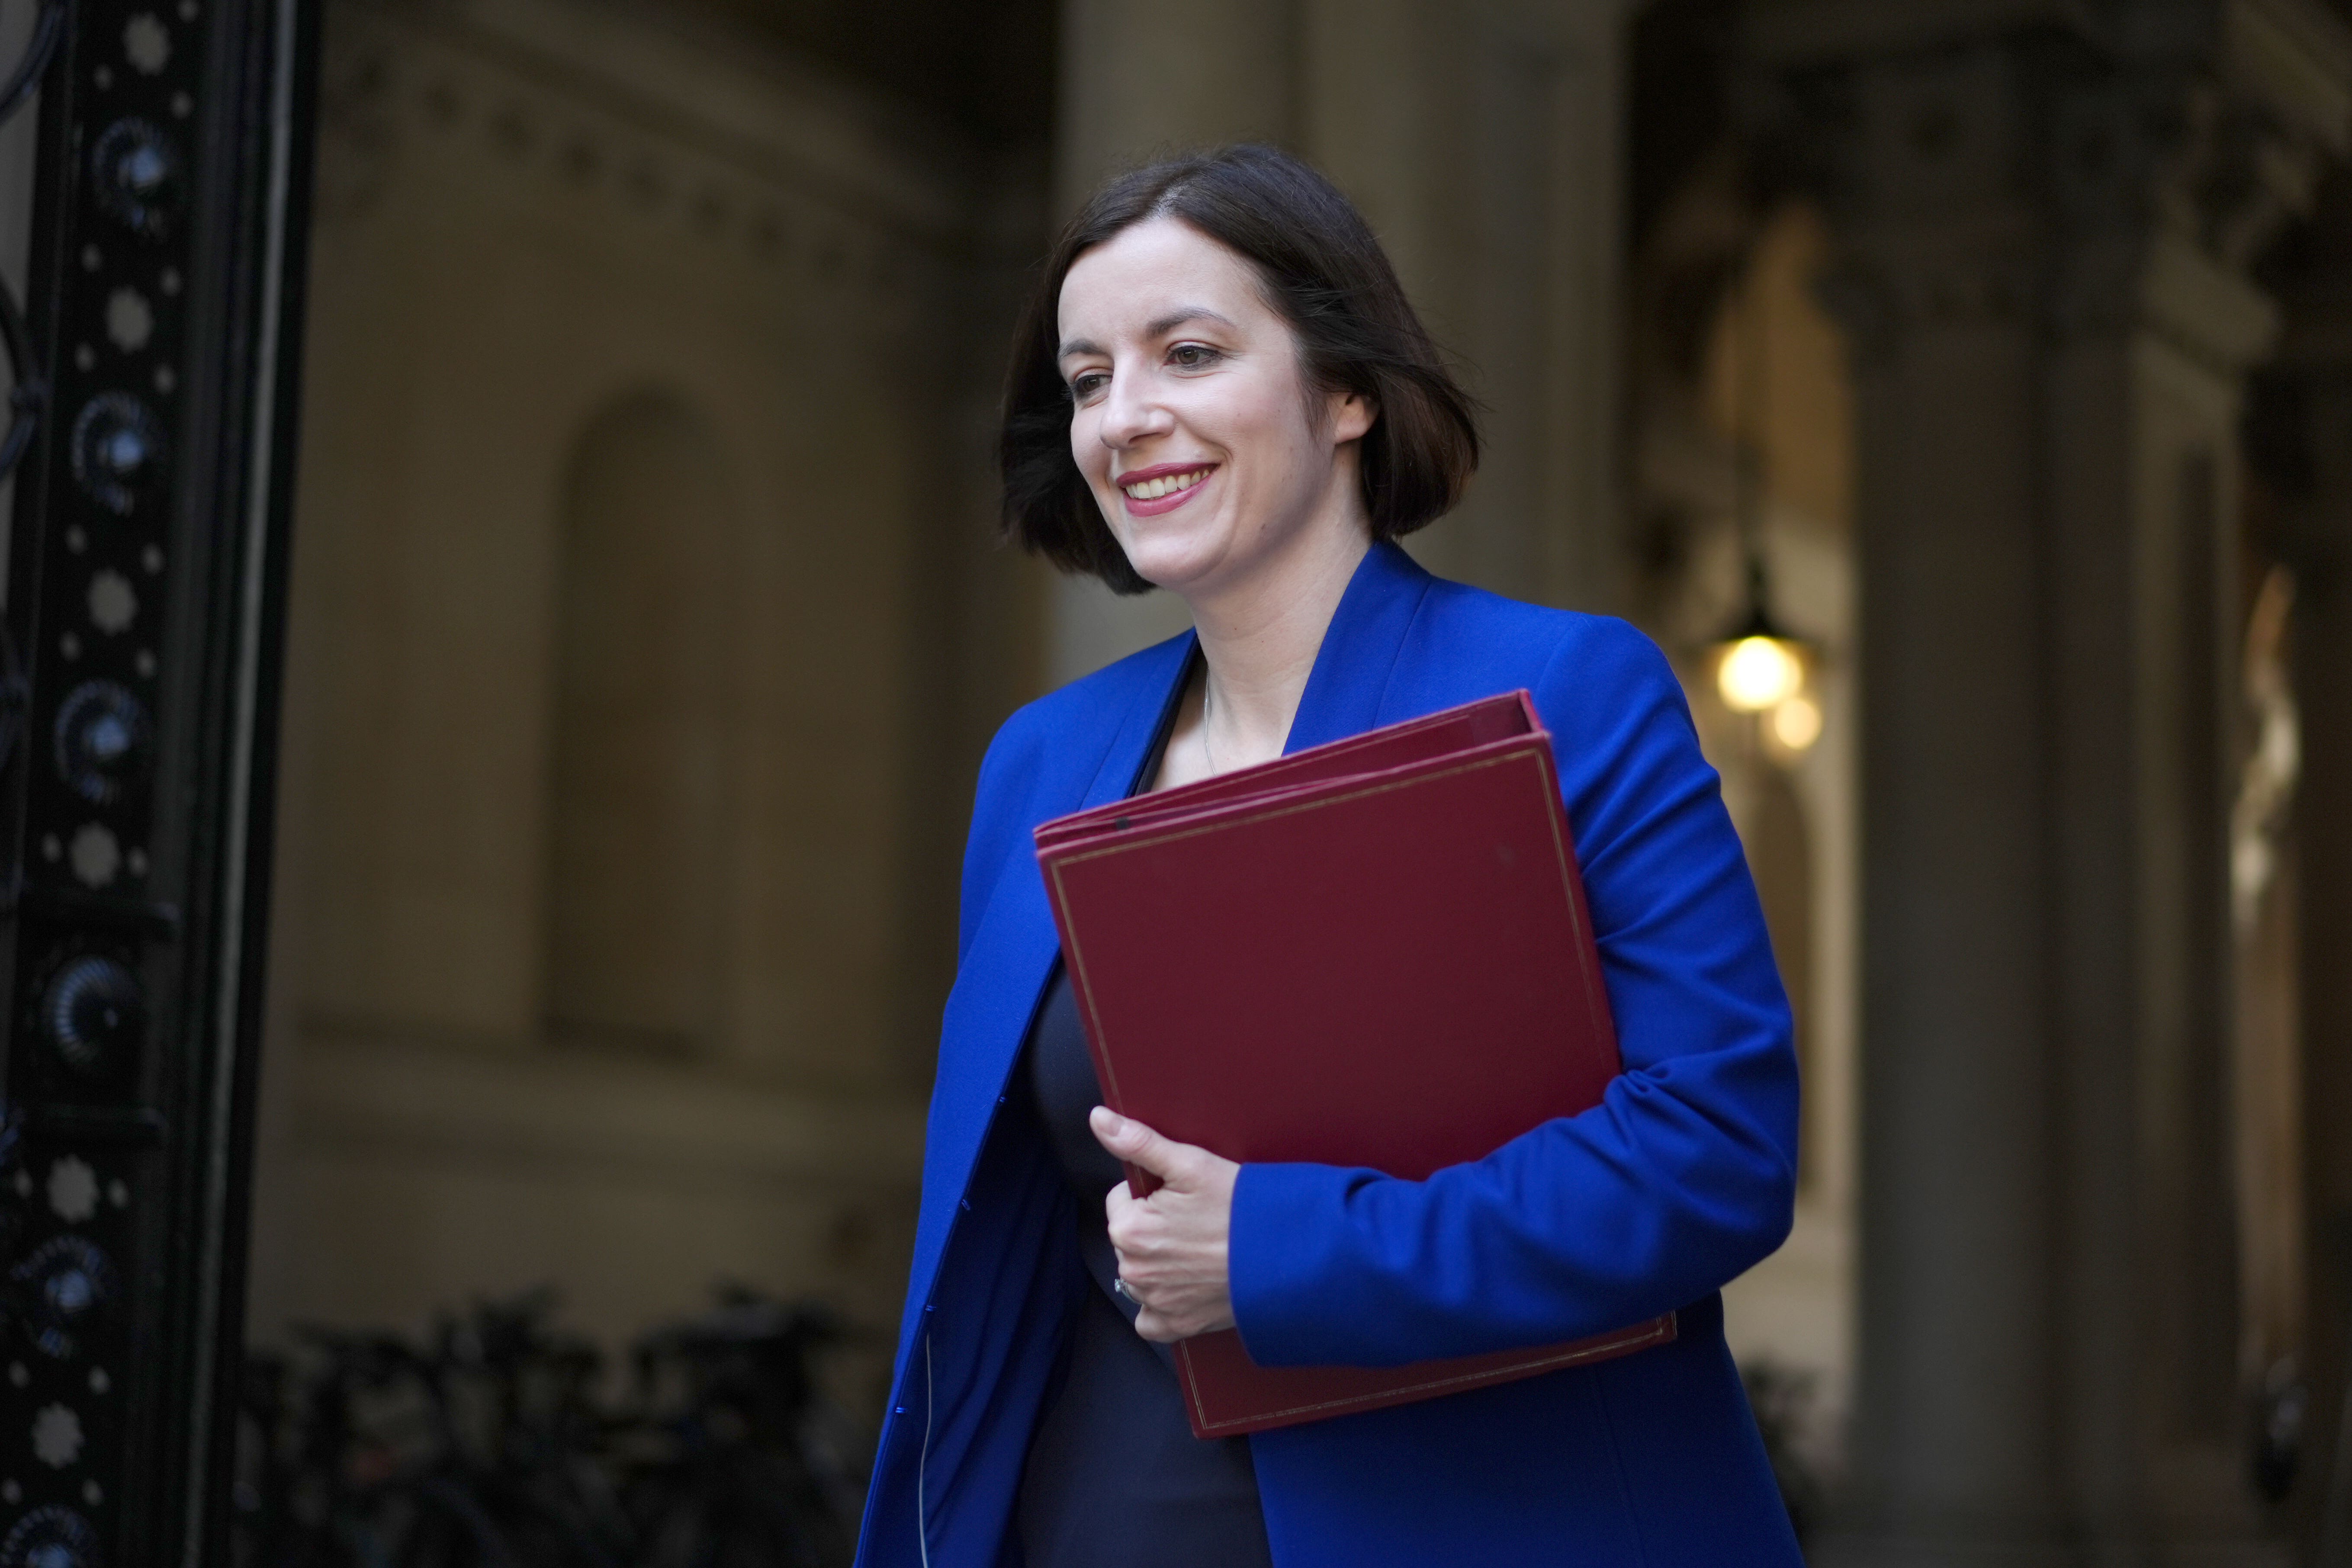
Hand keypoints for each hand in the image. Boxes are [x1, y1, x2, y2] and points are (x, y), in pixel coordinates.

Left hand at [1092, 1107, 1239, 1342]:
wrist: (1285, 1255)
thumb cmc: (1240, 1207)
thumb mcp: (1189, 1164)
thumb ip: (1137, 1141)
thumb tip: (1098, 1119)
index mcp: (1130, 1229)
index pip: (1122, 1201)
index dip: (1151, 1194)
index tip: (1182, 1196)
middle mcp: (1134, 1271)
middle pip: (1130, 1237)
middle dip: (1154, 1226)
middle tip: (1196, 1221)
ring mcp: (1155, 1301)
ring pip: (1140, 1272)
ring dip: (1159, 1262)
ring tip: (1199, 1249)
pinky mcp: (1176, 1325)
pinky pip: (1150, 1318)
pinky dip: (1161, 1305)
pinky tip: (1186, 1286)